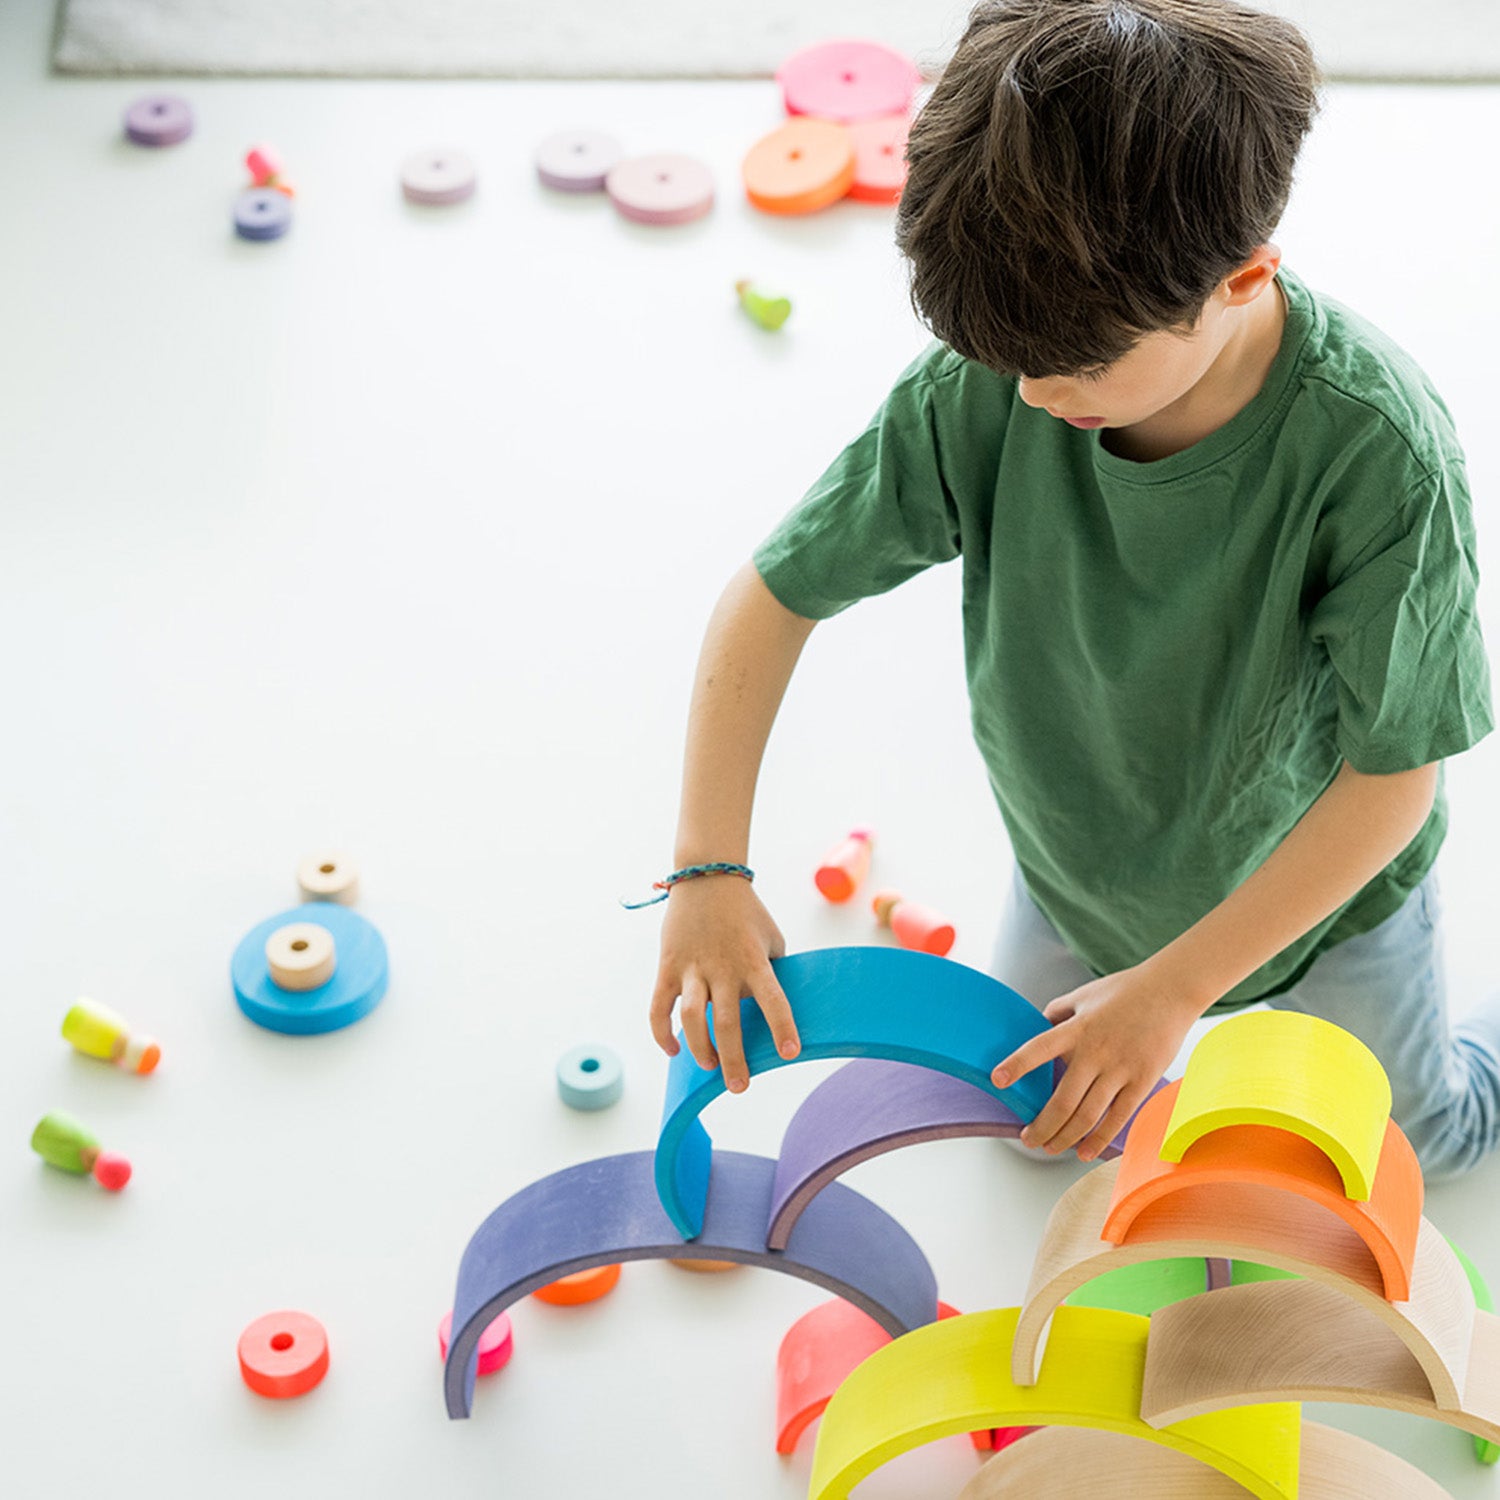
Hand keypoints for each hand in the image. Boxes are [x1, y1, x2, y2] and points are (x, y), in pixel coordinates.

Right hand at [650, 876, 800, 1092]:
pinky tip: (674, 1051)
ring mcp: (692, 968)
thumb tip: (780, 1007)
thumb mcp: (772, 937)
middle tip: (739, 1086)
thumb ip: (775, 970)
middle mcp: (723, 968)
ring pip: (691, 1018)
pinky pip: (658, 1007)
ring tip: (709, 1066)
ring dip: (699, 1049)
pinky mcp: (667, 968)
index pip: (773, 999)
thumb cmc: (746, 912)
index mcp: (754, 960)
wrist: (707, 878)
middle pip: (727, 1022)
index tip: (789, 1053)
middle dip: (733, 1058)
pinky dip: (662, 1033)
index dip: (782, 1027)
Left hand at [989, 962, 1199, 1160]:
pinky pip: (1118, 1117)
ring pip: (1087, 1115)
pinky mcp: (1143, 1081)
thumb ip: (1058, 1013)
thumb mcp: (1083, 996)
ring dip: (1065, 1138)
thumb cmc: (1124, 992)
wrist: (1171, 991)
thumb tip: (1037, 1027)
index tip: (998, 1081)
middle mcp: (1096, 1051)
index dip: (1018, 1064)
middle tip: (1027, 1139)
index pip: (1040, 1047)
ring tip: (1050, 1148)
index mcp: (1077, 1028)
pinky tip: (1084, 1151)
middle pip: (1063, 1100)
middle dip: (1041, 1126)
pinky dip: (1099, 1139)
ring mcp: (1121, 1069)